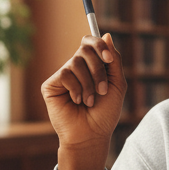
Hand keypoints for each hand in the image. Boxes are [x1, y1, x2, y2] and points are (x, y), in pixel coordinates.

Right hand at [41, 33, 126, 169]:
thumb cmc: (105, 113)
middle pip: (85, 49)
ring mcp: (63, 76)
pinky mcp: (50, 85)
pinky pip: (65, 74)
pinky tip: (77, 102)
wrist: (92, 134)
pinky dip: (76, 89)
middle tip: (103, 90)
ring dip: (89, 84)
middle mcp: (75, 68)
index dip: (99, 46)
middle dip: (98, 70)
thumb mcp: (117, 85)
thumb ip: (114, 61)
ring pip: (76, 62)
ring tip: (90, 101)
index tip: (109, 59)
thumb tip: (106, 35)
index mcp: (91, 66)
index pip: (91, 42)